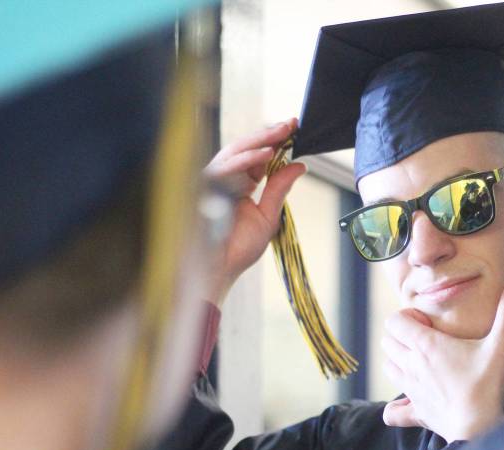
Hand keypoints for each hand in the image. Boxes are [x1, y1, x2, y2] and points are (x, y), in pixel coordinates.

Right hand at [203, 119, 305, 304]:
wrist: (218, 270)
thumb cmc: (236, 250)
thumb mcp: (267, 216)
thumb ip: (279, 189)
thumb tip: (300, 166)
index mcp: (239, 185)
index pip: (258, 157)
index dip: (275, 142)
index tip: (294, 129)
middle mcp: (224, 179)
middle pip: (246, 149)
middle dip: (270, 134)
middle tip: (292, 124)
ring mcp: (212, 181)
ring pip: (235, 152)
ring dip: (260, 141)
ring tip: (283, 132)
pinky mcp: (203, 187)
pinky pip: (225, 167)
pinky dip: (246, 160)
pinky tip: (267, 154)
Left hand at [381, 282, 503, 441]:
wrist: (481, 428)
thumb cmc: (489, 385)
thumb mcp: (502, 346)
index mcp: (427, 346)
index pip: (395, 321)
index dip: (408, 316)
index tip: (428, 322)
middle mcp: (412, 366)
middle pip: (387, 342)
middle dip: (401, 335)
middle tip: (427, 339)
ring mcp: (411, 390)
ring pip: (388, 367)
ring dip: (398, 361)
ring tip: (421, 363)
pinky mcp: (417, 413)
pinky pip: (393, 413)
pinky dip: (396, 408)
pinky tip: (411, 402)